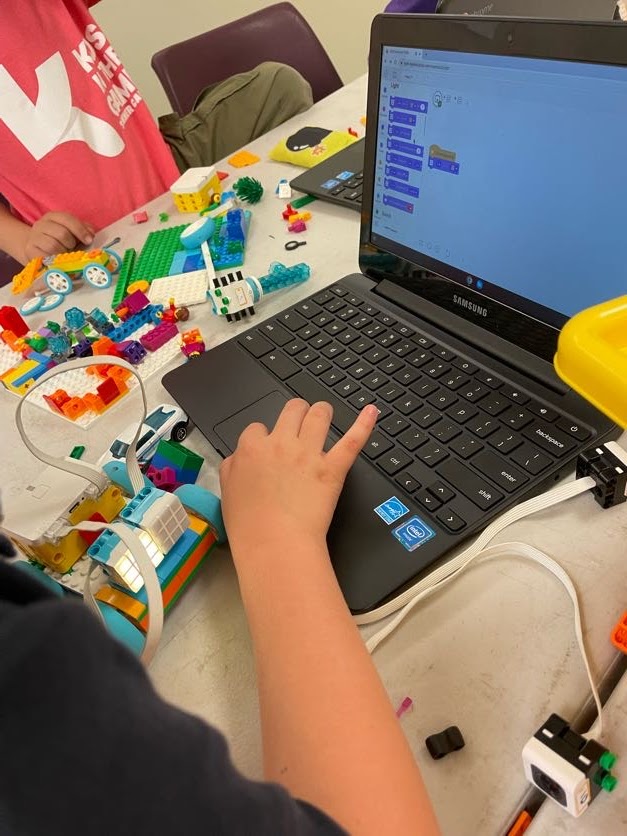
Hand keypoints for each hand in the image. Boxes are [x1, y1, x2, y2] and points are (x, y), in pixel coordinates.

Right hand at [22, 212, 94, 262]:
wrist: (37, 250)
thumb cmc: (59, 241)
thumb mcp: (72, 232)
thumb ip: (84, 230)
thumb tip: (91, 234)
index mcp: (52, 216)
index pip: (67, 219)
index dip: (80, 230)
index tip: (89, 240)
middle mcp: (41, 224)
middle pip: (62, 233)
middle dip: (71, 243)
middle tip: (72, 249)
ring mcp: (33, 237)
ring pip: (53, 245)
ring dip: (63, 252)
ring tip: (64, 254)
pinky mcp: (29, 250)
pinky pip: (45, 256)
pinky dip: (55, 260)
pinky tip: (57, 261)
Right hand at [219, 399, 377, 558]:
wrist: (274, 544)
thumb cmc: (249, 526)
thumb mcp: (226, 492)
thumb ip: (232, 468)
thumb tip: (239, 458)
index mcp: (252, 448)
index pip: (258, 427)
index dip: (264, 436)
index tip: (268, 447)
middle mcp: (281, 443)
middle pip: (292, 409)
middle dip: (296, 412)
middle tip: (299, 422)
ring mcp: (309, 454)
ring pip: (319, 414)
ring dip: (322, 411)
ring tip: (324, 413)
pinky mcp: (333, 469)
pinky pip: (352, 440)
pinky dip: (364, 424)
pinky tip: (371, 412)